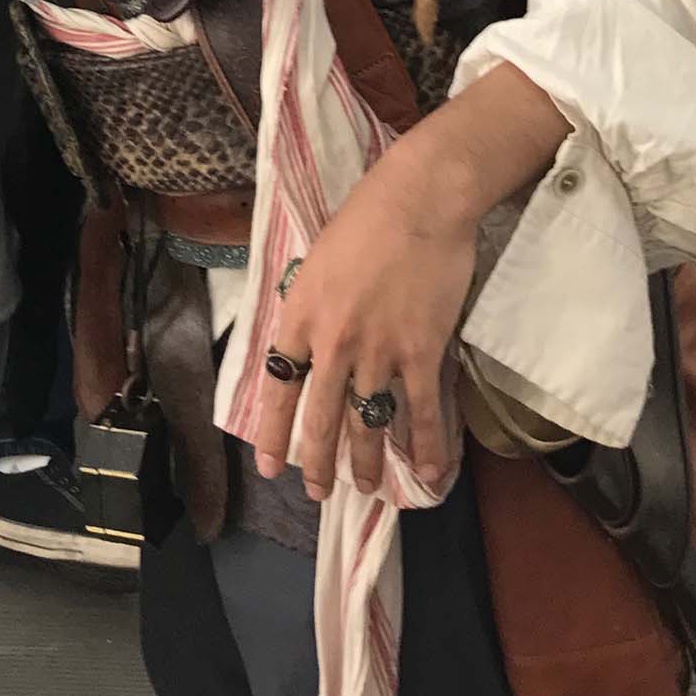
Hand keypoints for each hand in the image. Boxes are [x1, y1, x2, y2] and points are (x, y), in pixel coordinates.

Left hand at [253, 129, 480, 503]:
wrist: (418, 202)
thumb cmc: (365, 218)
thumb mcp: (318, 262)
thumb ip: (311, 306)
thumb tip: (312, 341)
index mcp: (301, 316)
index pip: (278, 388)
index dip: (273, 433)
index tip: (269, 466)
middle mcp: (333, 344)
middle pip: (320, 418)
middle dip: (317, 463)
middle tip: (318, 493)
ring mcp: (378, 353)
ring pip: (366, 424)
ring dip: (365, 463)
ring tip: (365, 487)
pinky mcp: (420, 353)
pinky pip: (419, 413)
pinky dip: (423, 448)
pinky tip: (426, 474)